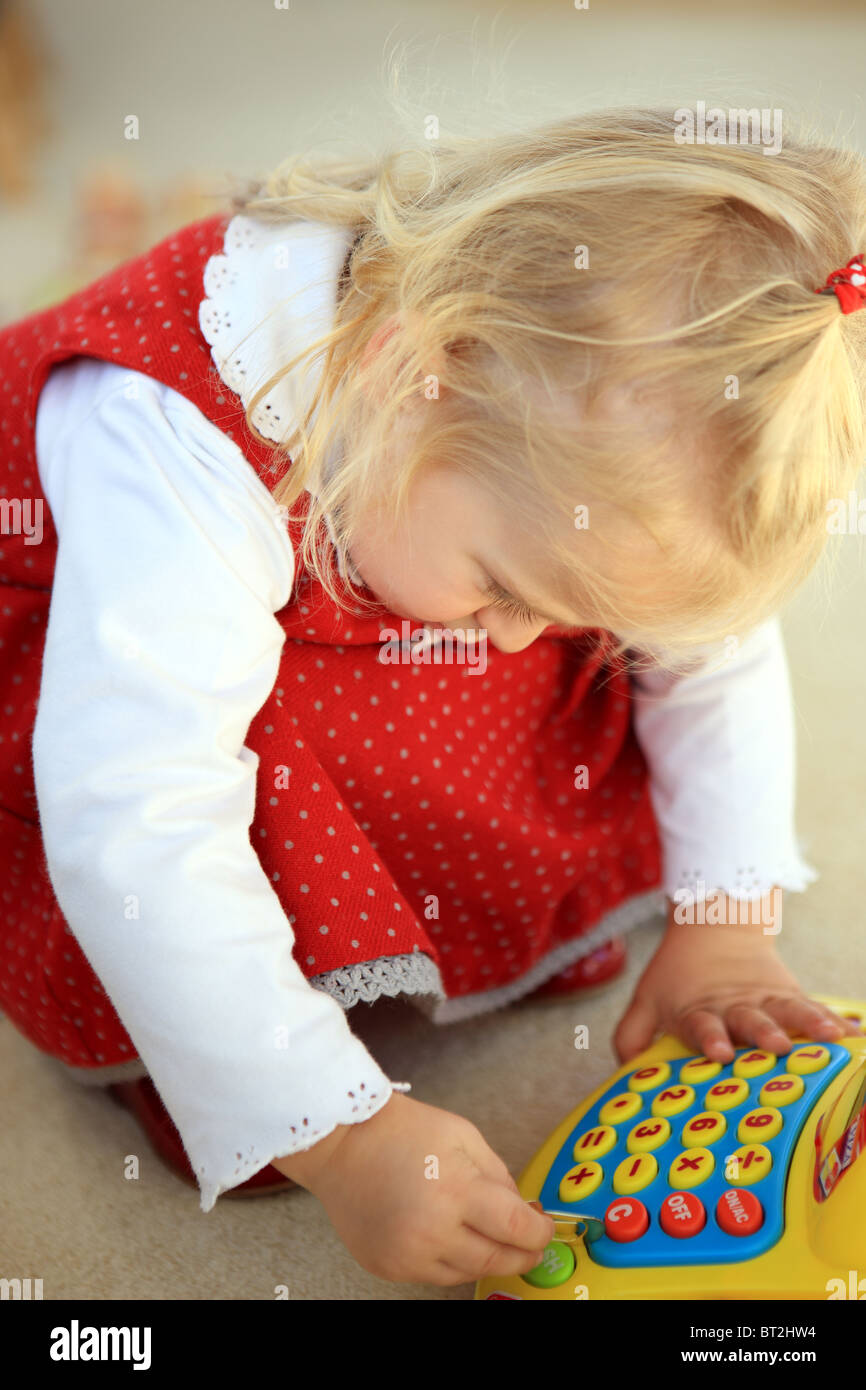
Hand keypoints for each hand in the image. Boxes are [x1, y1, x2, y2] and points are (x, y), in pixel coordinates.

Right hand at [272, 1092, 555, 1287]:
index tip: (544, 1228)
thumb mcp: (463, 1136)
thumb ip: (499, 1175)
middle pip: (495, 1258)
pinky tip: (451, 1237)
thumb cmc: (400, 1131)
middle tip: (530, 1244)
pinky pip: (433, 1275)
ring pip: (466, 1272)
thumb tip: (523, 1211)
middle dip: (521, 1254)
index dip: (539, 1233)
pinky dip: (450, 1260)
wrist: (340, 1143)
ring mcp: (407, 1254)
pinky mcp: (388, 1266)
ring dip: (485, 1257)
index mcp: (455, 1190)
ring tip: (489, 1235)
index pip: (516, 1229)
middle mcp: (431, 1230)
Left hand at [614, 894, 860, 1064]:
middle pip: (748, 1020)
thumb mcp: (647, 1000)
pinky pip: (812, 1006)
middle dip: (761, 1034)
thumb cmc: (678, 977)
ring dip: (806, 1024)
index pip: (700, 1025)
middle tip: (776, 1046)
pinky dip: (832, 1018)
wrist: (714, 927)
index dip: (709, 1038)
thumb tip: (625, 1074)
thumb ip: (632, 1036)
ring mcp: (764, 1001)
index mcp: (697, 1012)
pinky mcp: (788, 995)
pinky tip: (853, 1032)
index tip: (720, 1052)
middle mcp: (733, 1008)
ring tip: (828, 1036)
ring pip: (787, 1011)